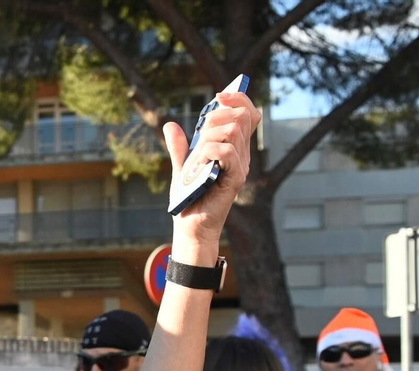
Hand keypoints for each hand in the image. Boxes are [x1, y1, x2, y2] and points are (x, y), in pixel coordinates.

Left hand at [163, 87, 260, 260]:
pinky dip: (209, 151)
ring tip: (197, 155)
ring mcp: (240, 166)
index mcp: (233, 148)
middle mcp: (242, 155)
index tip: (218, 95)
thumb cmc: (189, 200)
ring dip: (209, 136)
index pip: (248, 114)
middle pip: (243, 116)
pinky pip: (227, 152)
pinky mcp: (235, 179)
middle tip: (201, 130)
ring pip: (233, 130)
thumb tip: (170, 125)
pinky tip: (199, 164)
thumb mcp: (182, 168)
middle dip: (218, 114)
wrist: (190, 226)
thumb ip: (180, 148)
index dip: (237, 98)